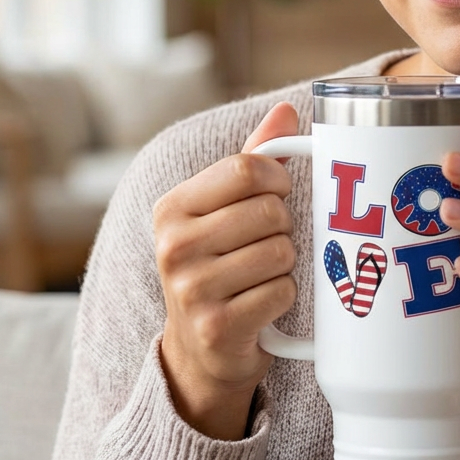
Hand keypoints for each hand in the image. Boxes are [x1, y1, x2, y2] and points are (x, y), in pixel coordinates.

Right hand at [154, 102, 299, 438]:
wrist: (202, 349)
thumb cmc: (223, 263)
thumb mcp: (227, 207)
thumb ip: (256, 156)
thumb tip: (287, 110)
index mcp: (173, 207)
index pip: (248, 168)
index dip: (278, 179)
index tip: (278, 193)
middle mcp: (173, 246)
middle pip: (271, 211)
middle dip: (284, 226)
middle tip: (267, 243)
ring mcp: (190, 290)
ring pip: (281, 252)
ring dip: (286, 263)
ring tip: (262, 273)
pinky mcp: (216, 327)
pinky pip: (282, 291)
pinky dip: (284, 296)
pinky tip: (261, 304)